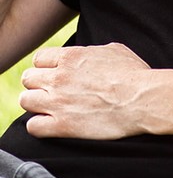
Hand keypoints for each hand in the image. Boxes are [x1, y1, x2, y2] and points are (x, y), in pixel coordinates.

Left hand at [19, 43, 151, 138]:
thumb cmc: (133, 74)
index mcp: (71, 57)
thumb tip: (88, 54)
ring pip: (26, 101)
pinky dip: (39, 125)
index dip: (46, 67)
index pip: (39, 59)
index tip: (53, 74)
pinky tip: (51, 124)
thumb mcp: (114, 50)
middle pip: (28, 79)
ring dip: (36, 104)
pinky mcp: (62, 125)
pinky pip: (33, 126)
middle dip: (38, 85)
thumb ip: (91, 52)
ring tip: (49, 108)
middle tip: (51, 92)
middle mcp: (60, 78)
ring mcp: (58, 102)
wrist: (142, 99)